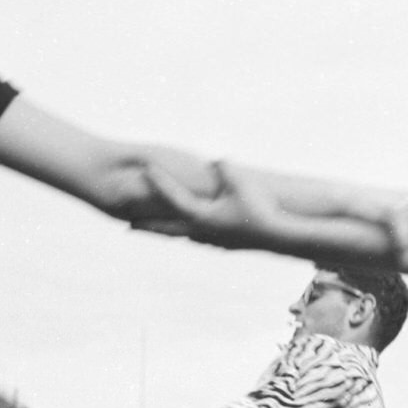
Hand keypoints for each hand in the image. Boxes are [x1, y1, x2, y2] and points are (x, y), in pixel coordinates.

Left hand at [131, 159, 283, 244]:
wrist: (279, 237)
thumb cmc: (260, 207)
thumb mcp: (241, 180)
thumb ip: (222, 167)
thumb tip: (214, 161)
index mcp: (203, 217)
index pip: (174, 198)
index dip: (159, 183)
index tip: (144, 170)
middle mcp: (203, 232)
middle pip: (169, 229)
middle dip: (148, 226)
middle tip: (127, 226)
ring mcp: (213, 242)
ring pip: (184, 237)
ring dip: (169, 234)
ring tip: (156, 232)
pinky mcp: (224, 245)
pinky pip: (200, 239)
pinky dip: (189, 236)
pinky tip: (190, 236)